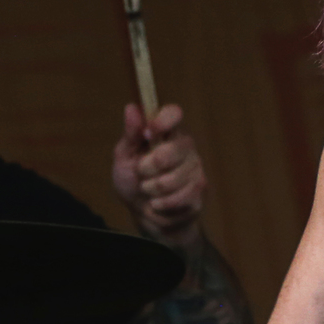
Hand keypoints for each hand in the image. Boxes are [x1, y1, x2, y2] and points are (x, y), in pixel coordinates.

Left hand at [112, 102, 205, 252]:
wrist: (143, 215)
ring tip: (148, 190)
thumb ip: (130, 135)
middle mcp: (185, 147)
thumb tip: (131, 108)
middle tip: (141, 172)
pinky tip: (158, 204)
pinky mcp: (199, 192)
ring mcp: (195, 169)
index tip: (149, 132)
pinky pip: (180, 198)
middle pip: (175, 148)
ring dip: (152, 189)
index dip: (163, 121)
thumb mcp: (124, 157)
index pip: (174, 114)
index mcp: (166, 133)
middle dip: (149, 166)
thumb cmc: (133, 181)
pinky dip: (161, 205)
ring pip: (174, 178)